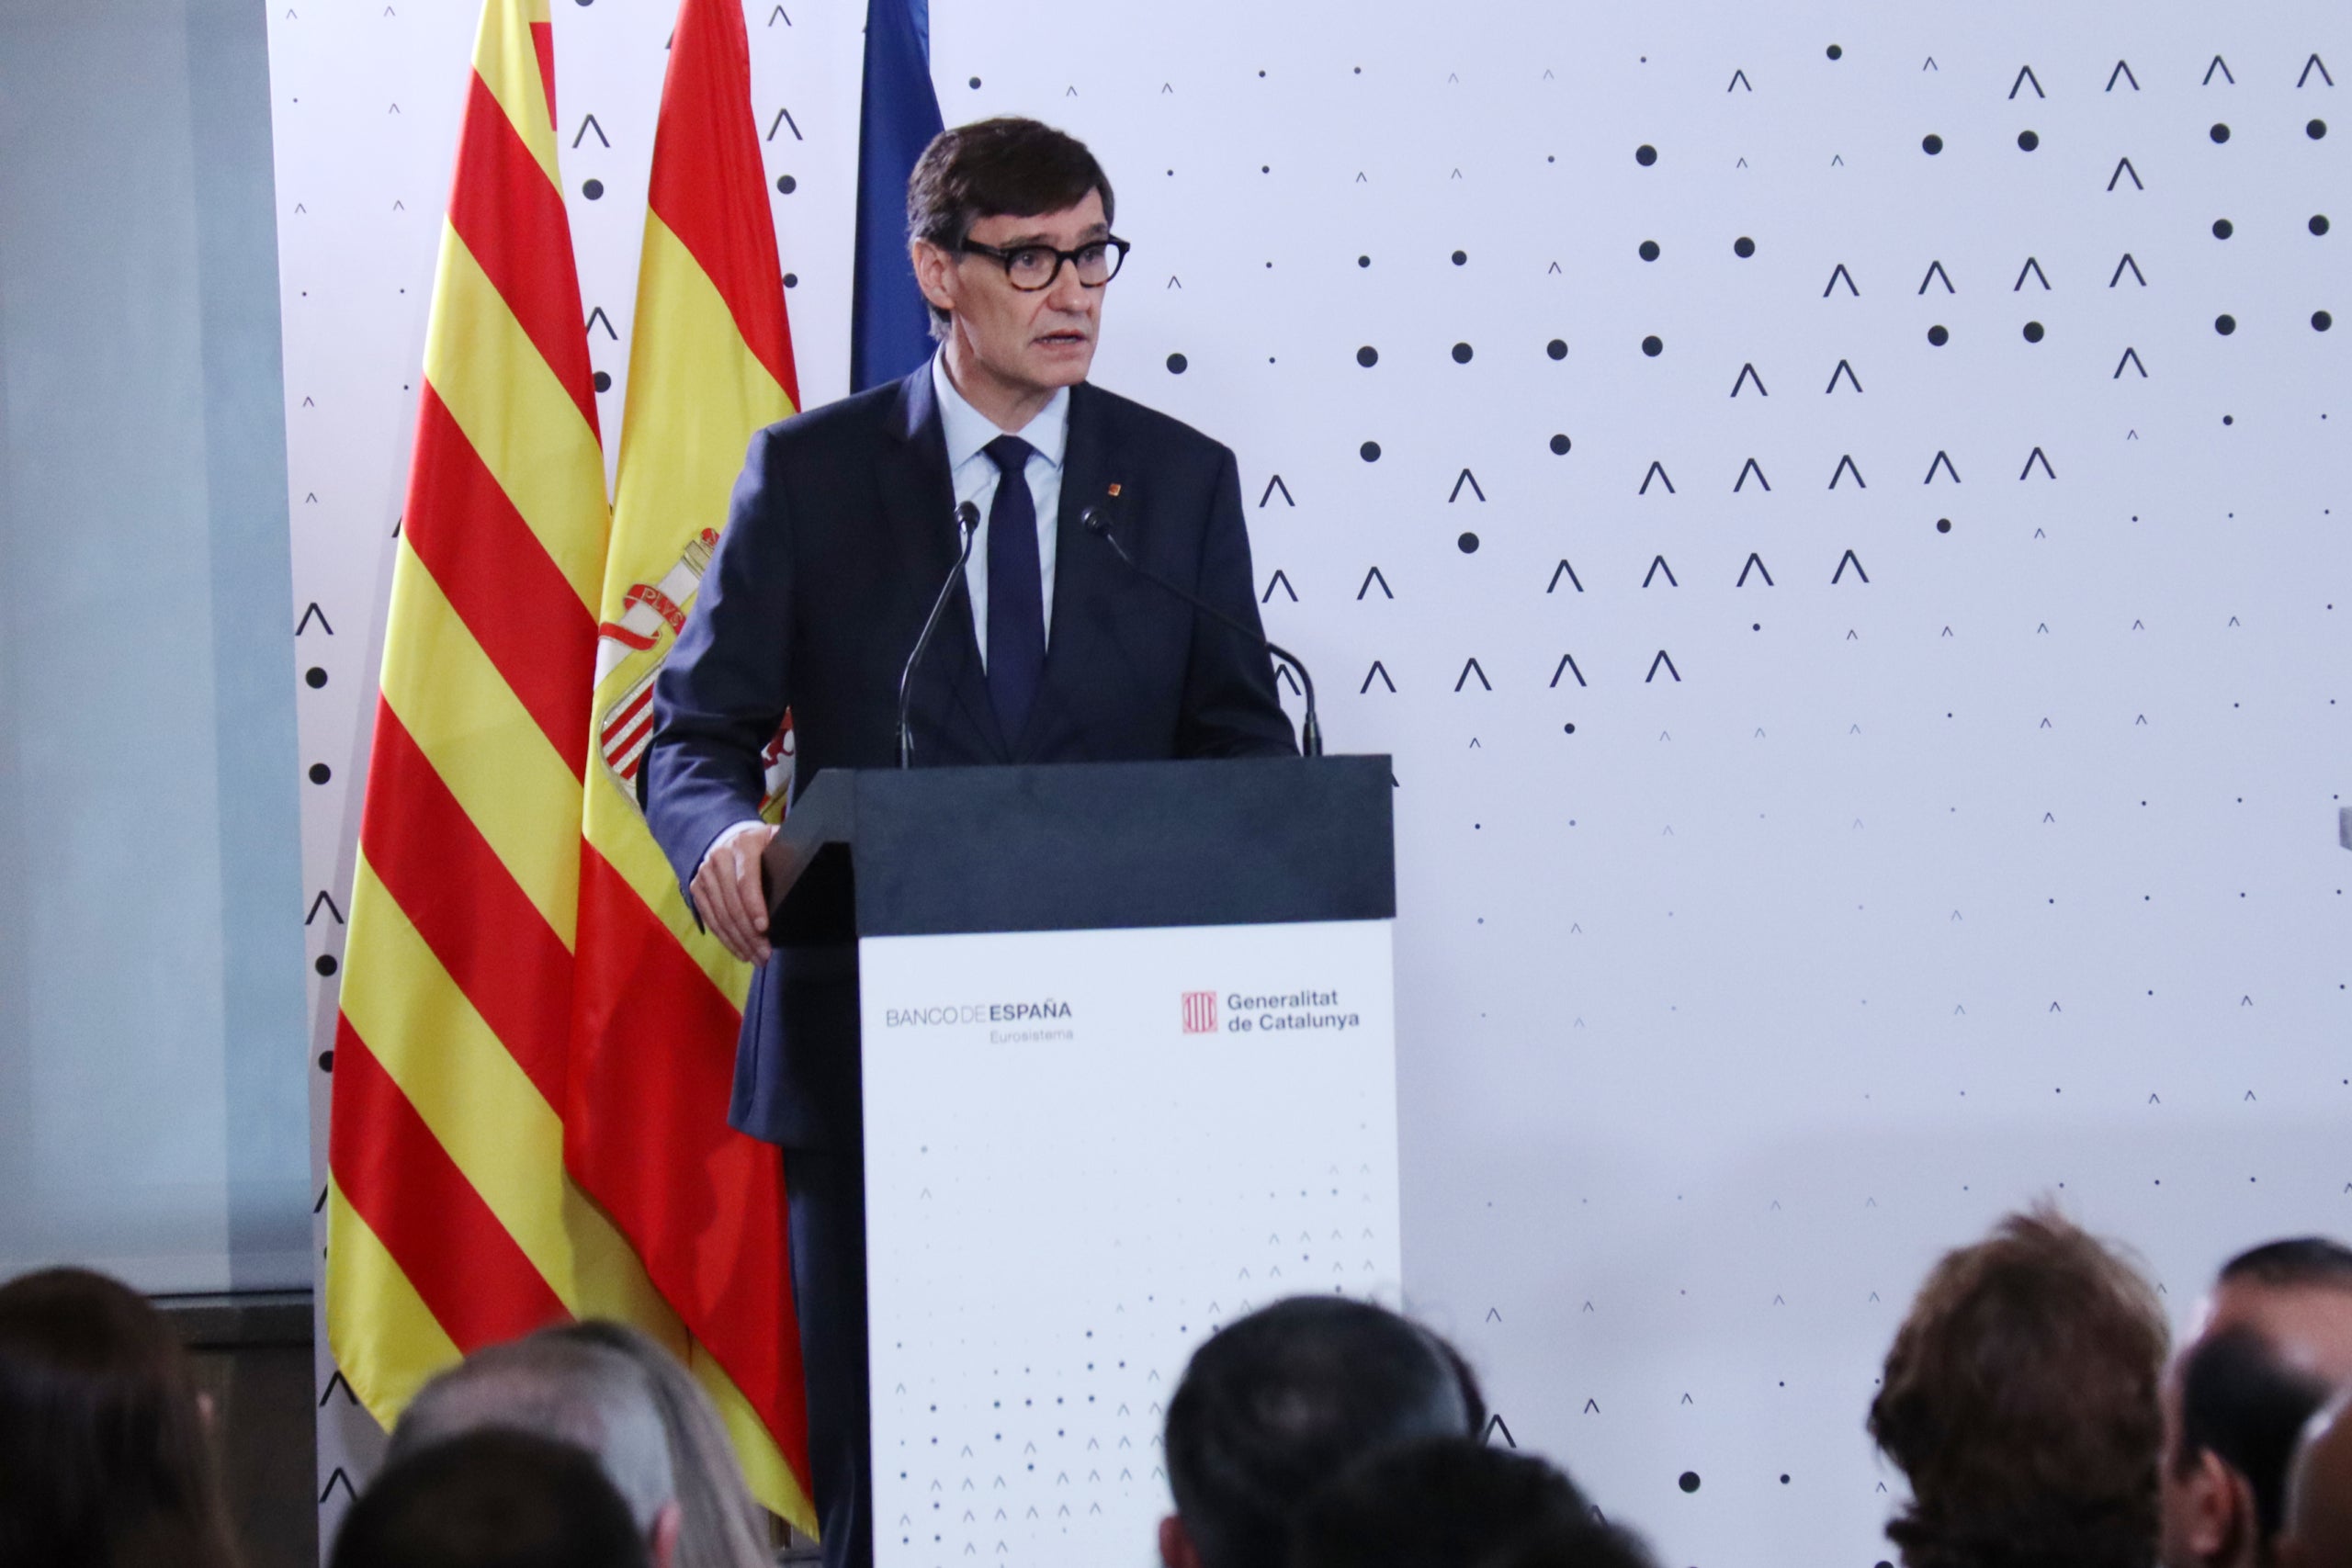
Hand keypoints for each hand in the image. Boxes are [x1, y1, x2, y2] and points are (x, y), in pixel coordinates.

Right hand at [692, 821, 778, 964]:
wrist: (730, 838)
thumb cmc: (763, 845)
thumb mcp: (778, 841)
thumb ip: (790, 852)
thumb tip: (808, 872)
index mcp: (744, 845)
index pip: (746, 880)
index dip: (754, 906)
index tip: (765, 928)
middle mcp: (719, 857)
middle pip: (732, 903)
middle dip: (749, 933)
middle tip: (765, 954)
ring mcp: (705, 873)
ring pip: (720, 914)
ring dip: (738, 941)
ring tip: (756, 957)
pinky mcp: (697, 887)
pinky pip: (710, 918)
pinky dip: (725, 938)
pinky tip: (739, 951)